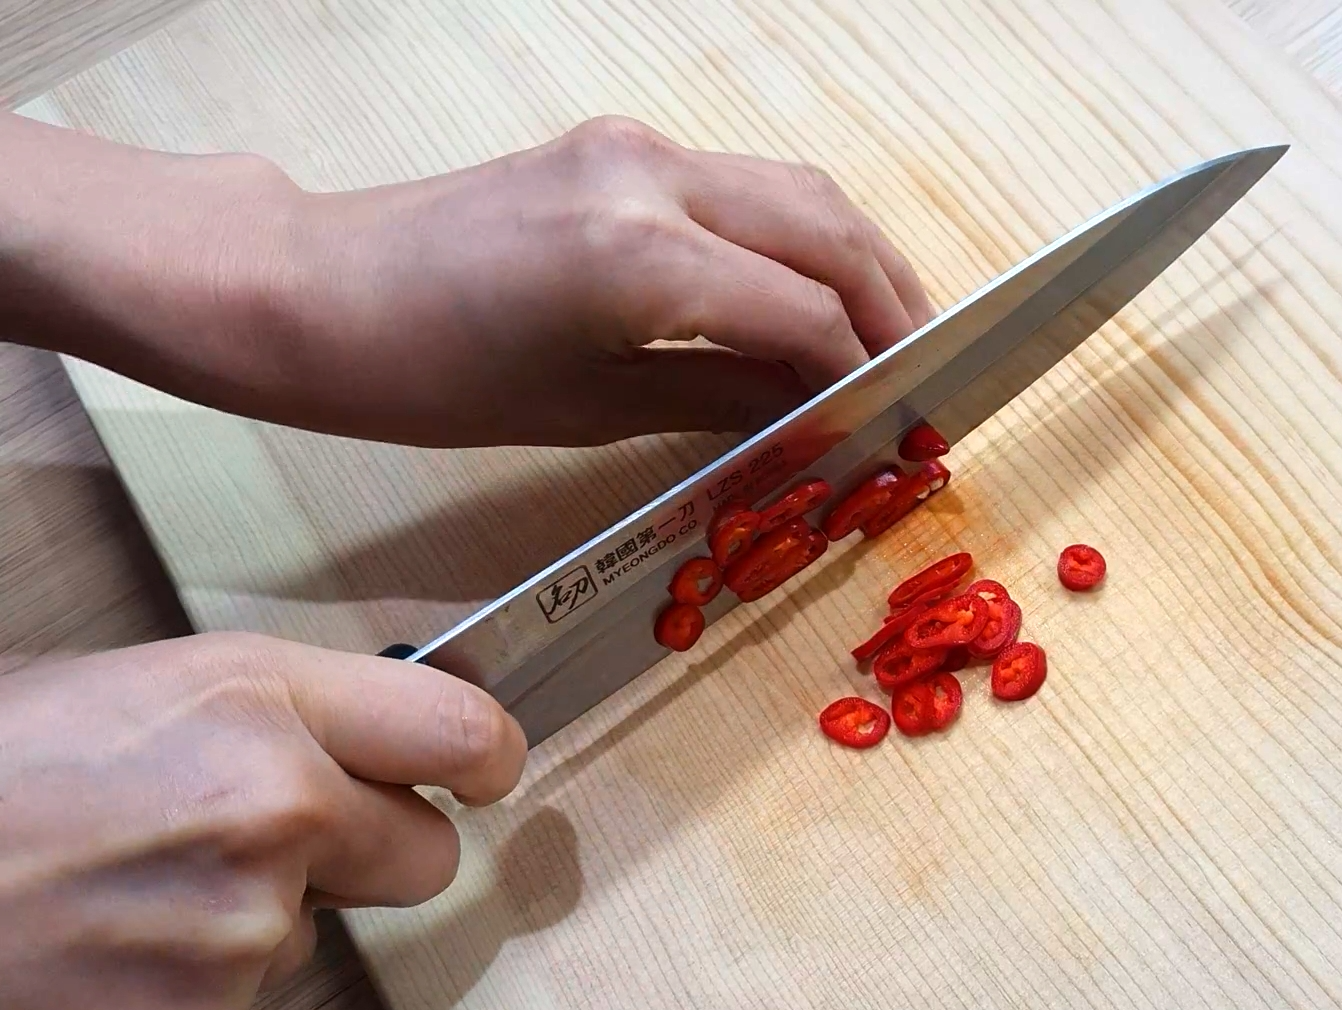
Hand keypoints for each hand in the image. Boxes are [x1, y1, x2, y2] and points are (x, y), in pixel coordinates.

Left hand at [0, 113, 937, 447]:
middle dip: (893, 303)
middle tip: (923, 374)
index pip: (808, 311)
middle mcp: (654, 179)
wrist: (311, 288)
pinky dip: (797, 235)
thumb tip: (819, 420)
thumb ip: (722, 400)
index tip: (897, 425)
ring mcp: (636, 148)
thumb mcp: (589, 408)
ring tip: (889, 333)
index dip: (866, 373)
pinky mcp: (617, 144)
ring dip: (856, 258)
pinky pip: (744, 183)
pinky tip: (810, 292)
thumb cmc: (427, 372)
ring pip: (797, 189)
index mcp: (642, 258)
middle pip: (828, 228)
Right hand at [0, 633, 526, 1009]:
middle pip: (427, 856)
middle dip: (377, 847)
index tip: (484, 768)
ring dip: (261, 913)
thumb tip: (355, 734)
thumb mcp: (137, 684)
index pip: (461, 731)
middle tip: (286, 832)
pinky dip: (193, 979)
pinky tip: (110, 940)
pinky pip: (244, 998)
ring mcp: (241, 932)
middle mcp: (274, 812)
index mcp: (256, 703)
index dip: (486, 755)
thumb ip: (270, 709)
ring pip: (319, 932)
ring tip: (136, 881)